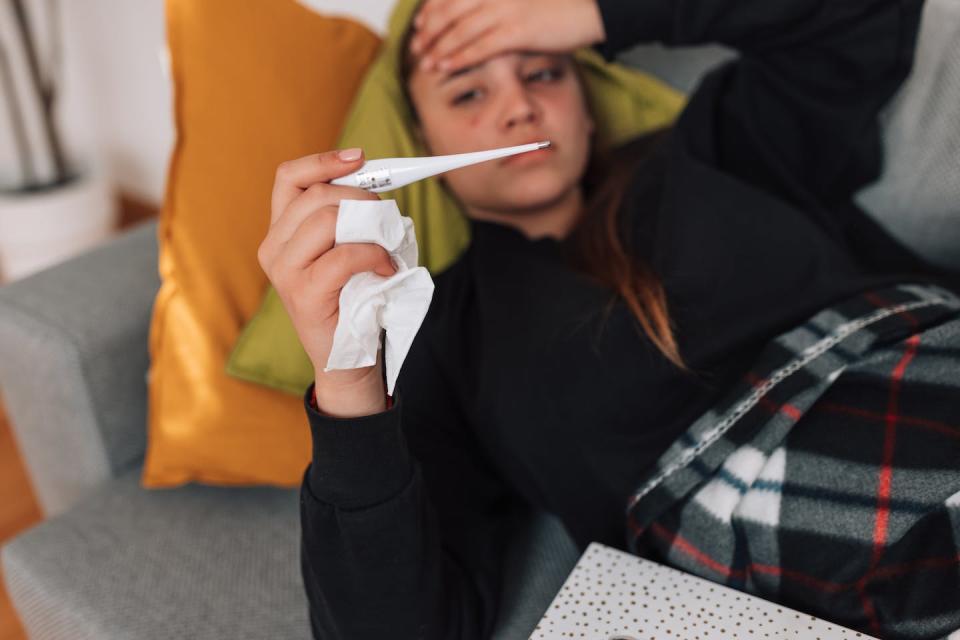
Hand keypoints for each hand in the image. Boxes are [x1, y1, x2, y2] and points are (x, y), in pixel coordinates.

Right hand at [258, 149, 395, 415]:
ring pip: (327, 219)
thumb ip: (346, 219)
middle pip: (316, 195)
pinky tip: (386, 268)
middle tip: (386, 217)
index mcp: (281, 232)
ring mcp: (284, 271)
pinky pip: (344, 255)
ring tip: (386, 247)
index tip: (359, 158)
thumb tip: (373, 184)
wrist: (347, 357)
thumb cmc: (352, 299)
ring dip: (369, 227)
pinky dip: (374, 255)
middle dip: (361, 197)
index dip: (323, 161)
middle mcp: (273, 248)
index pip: (289, 177)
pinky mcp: (303, 293)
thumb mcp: (344, 251)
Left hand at [409, 0, 605, 72]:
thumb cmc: (561, 5)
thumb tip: (480, 15)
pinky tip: (445, 65)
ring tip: (425, 60)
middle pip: (451, 11)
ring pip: (460, 30)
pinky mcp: (517, 30)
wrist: (592, 7)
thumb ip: (499, 4)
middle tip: (416, 46)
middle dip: (429, 30)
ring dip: (438, 46)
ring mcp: (506, 10)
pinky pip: (480, 47)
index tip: (420, 24)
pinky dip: (459, 57)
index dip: (432, 9)